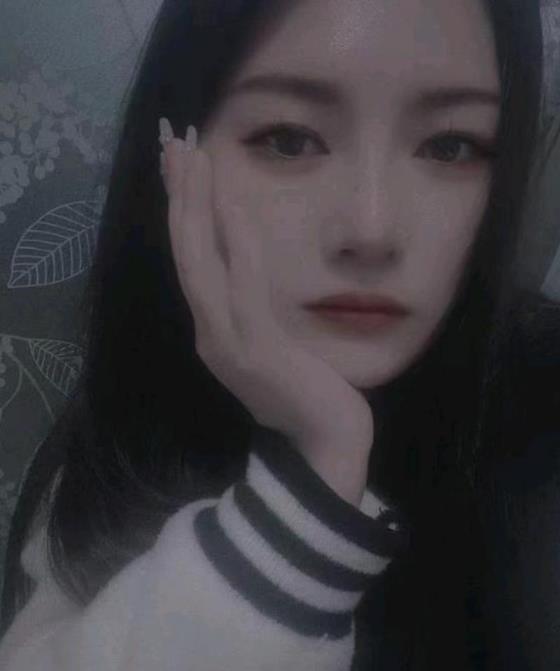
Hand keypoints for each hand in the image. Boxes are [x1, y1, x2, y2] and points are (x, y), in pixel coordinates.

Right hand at [161, 122, 374, 465]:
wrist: (325, 445)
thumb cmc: (305, 394)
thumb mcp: (272, 343)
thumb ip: (252, 308)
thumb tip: (246, 263)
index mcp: (213, 331)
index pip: (192, 260)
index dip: (183, 211)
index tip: (181, 165)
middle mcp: (209, 333)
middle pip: (185, 253)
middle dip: (180, 195)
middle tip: (174, 140)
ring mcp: (228, 342)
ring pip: (201, 262)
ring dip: (195, 206)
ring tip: (191, 155)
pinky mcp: (256, 348)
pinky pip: (242, 284)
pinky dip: (234, 241)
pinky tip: (231, 203)